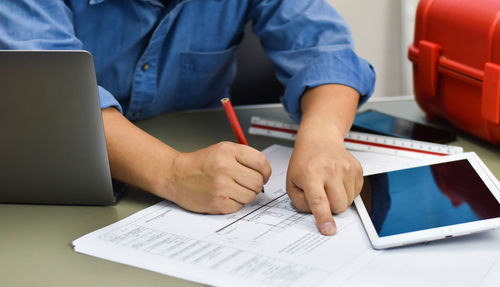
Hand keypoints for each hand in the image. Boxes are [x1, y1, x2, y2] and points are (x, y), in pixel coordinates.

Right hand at [166, 142, 271, 213]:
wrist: (176, 176)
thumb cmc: (200, 164)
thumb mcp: (222, 150)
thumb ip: (244, 158)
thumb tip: (264, 173)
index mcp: (228, 151)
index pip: (260, 162)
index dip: (266, 171)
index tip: (264, 175)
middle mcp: (225, 167)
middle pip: (258, 181)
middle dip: (255, 184)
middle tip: (246, 183)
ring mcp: (221, 186)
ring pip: (250, 196)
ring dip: (244, 195)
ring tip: (231, 189)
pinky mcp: (217, 202)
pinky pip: (239, 206)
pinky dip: (234, 204)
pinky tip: (223, 196)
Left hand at [286, 84, 362, 235]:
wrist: (319, 140)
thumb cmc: (305, 162)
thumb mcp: (292, 182)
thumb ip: (301, 203)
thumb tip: (318, 216)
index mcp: (311, 174)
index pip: (318, 200)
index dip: (324, 217)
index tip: (329, 230)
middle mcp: (330, 170)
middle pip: (338, 205)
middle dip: (331, 207)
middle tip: (322, 195)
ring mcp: (346, 168)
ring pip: (348, 201)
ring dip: (339, 199)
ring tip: (329, 185)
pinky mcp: (357, 169)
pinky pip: (356, 193)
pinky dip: (347, 192)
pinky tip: (338, 181)